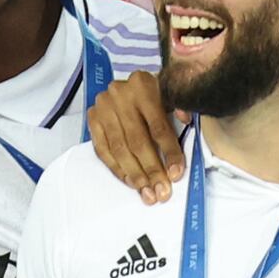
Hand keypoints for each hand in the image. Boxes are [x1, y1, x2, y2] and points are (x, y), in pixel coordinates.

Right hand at [85, 69, 181, 201]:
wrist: (127, 85)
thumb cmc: (154, 93)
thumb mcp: (170, 93)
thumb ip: (180, 107)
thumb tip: (186, 120)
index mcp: (143, 86)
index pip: (158, 125)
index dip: (168, 152)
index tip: (175, 174)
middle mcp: (120, 95)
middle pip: (137, 140)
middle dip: (151, 170)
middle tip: (161, 191)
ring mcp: (103, 107)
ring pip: (119, 148)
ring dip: (134, 174)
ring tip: (146, 192)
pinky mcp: (92, 119)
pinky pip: (103, 150)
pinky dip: (117, 168)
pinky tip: (129, 181)